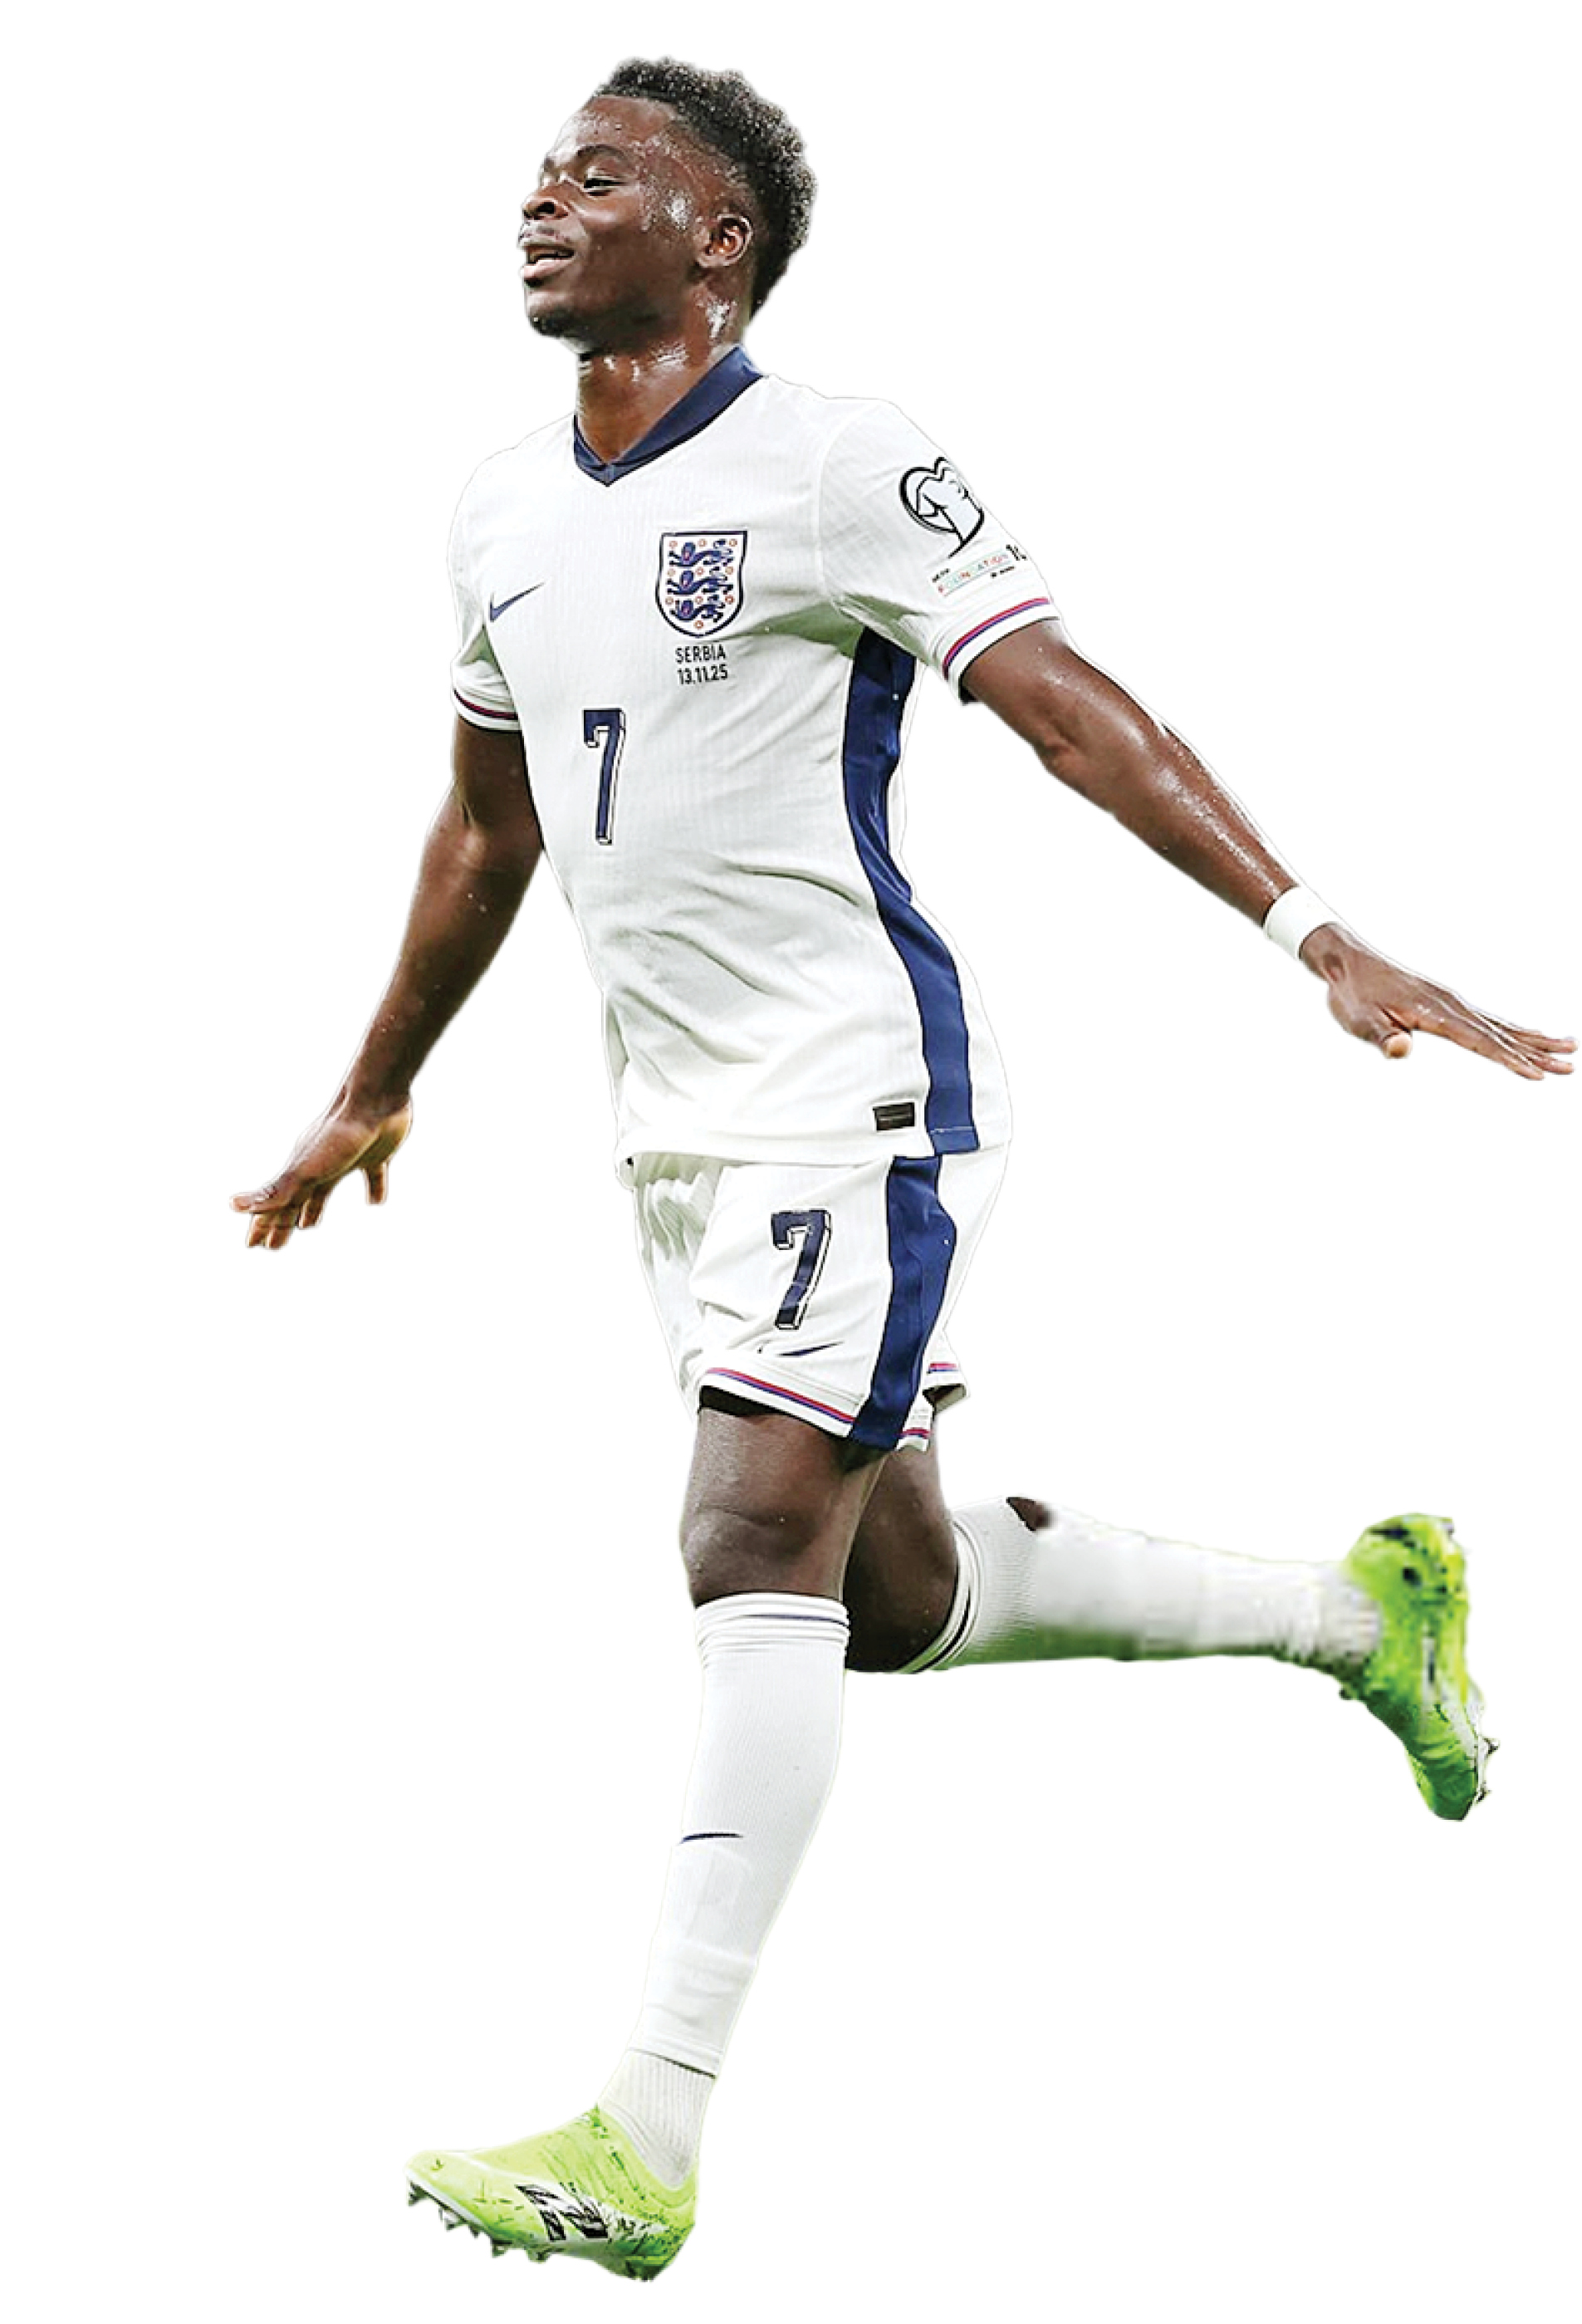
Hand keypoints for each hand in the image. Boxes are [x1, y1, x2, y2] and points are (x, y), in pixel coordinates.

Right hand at [232, 1096, 412, 1249]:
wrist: (375, 1098)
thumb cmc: (339, 1135)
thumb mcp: (303, 1171)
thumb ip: (274, 1192)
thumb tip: (232, 1205)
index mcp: (299, 1173)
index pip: (274, 1206)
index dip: (262, 1226)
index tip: (252, 1245)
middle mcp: (317, 1167)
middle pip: (295, 1203)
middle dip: (283, 1224)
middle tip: (274, 1245)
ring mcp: (344, 1160)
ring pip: (324, 1192)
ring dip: (314, 1210)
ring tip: (308, 1225)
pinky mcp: (375, 1155)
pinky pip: (372, 1177)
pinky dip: (373, 1190)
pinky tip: (376, 1201)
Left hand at [1308, 929, 1574, 1080]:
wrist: (1348, 961)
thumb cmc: (1352, 994)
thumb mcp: (1358, 1019)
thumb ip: (1382, 1036)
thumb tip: (1400, 1051)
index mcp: (1435, 1012)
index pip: (1480, 1041)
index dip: (1509, 1059)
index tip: (1537, 1074)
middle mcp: (1451, 1004)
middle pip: (1502, 1033)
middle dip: (1537, 1051)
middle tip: (1570, 1065)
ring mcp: (1452, 1001)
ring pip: (1501, 1024)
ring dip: (1535, 1038)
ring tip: (1568, 1046)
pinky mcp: (1447, 1001)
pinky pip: (1488, 1019)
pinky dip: (1513, 1028)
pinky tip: (1528, 1034)